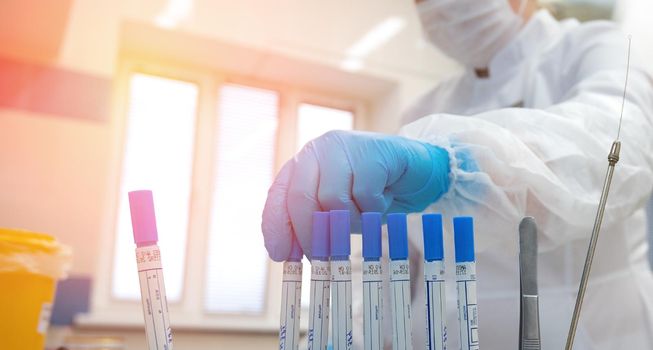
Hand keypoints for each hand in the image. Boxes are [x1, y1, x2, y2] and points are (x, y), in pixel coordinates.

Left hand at [262, 130, 449, 260]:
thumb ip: (314, 224)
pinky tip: (384, 199)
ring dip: (351, 220)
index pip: (278, 195)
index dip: (276, 227)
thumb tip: (289, 253)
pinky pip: (364, 194)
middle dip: (310, 234)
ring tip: (367, 216)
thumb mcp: (339, 213)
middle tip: (323, 258)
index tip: (281, 256)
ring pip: (333, 200)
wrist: (419, 172)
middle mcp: (318, 150)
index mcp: (304, 163)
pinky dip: (374, 208)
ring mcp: (344, 147)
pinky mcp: (371, 150)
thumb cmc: (375, 194)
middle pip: (301, 198)